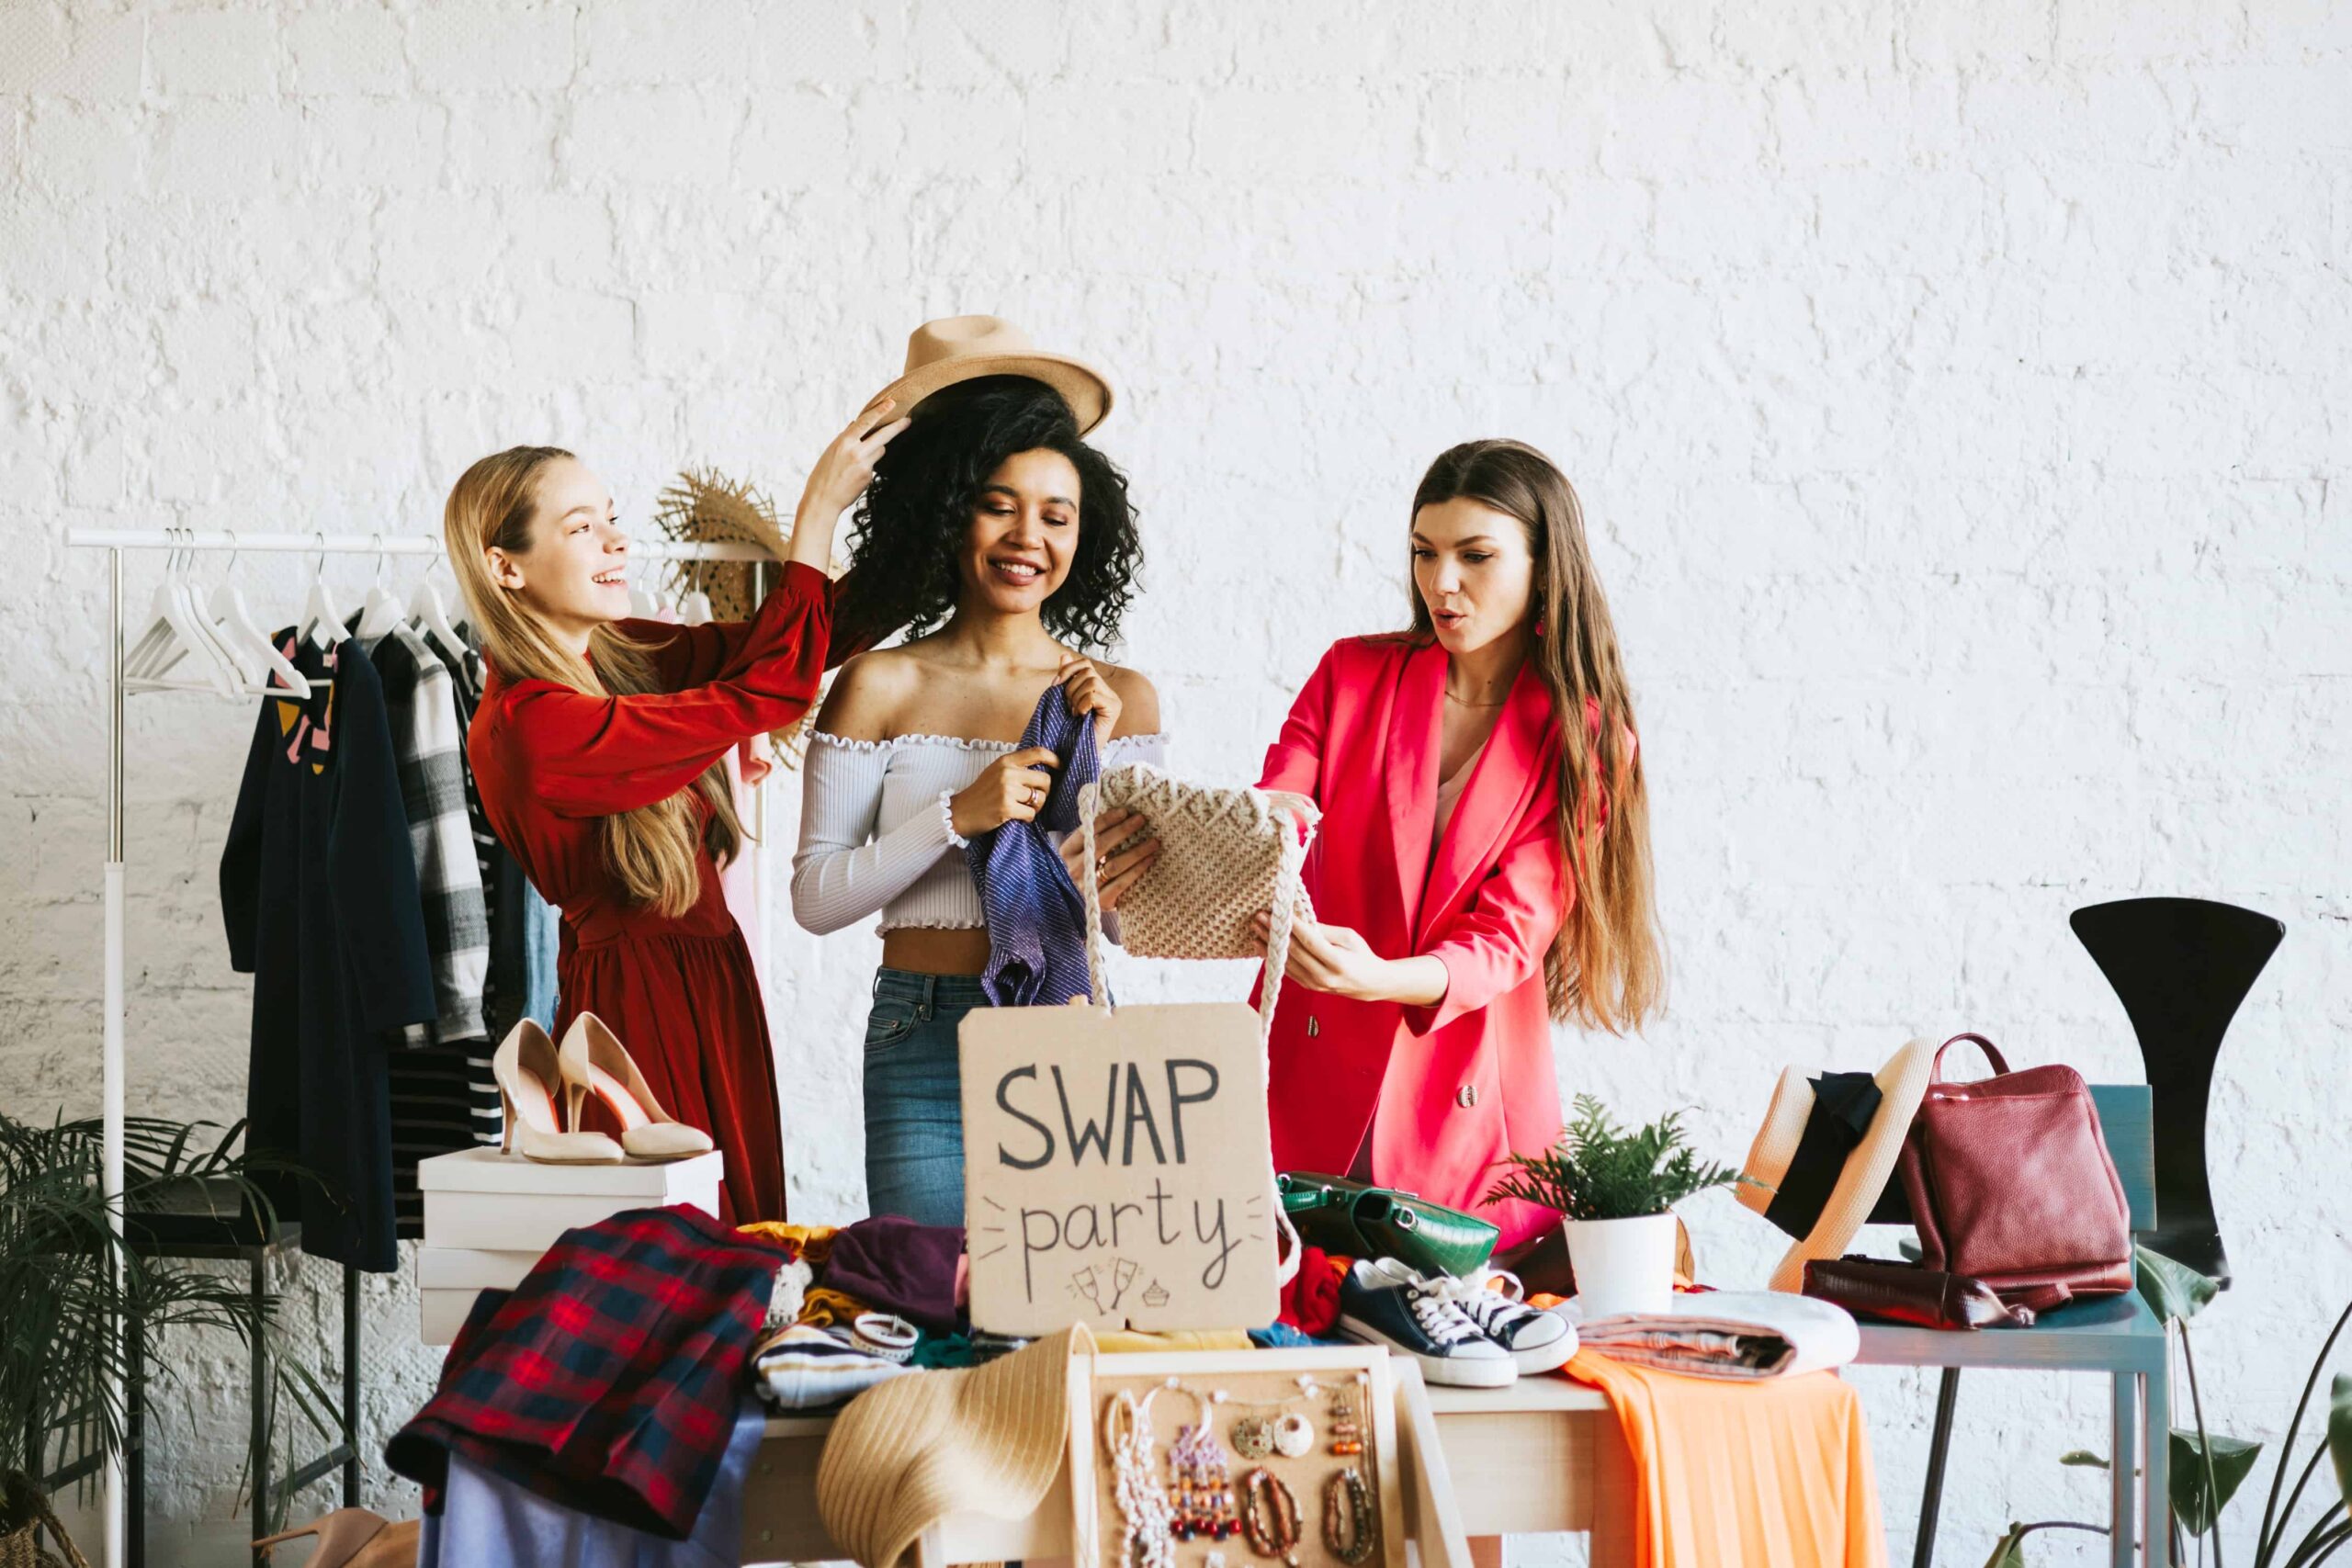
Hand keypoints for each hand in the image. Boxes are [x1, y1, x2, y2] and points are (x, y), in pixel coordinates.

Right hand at [791, 396, 912, 564]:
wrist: (822, 500)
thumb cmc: (823, 474)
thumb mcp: (831, 451)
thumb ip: (846, 438)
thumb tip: (855, 423)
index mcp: (843, 442)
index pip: (865, 422)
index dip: (880, 411)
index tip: (891, 403)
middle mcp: (856, 452)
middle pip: (883, 436)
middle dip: (897, 427)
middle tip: (908, 420)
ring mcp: (865, 465)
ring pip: (880, 450)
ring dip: (875, 449)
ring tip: (856, 460)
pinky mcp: (869, 477)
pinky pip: (874, 465)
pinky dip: (867, 465)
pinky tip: (853, 475)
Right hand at [948, 746, 1057, 837]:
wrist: (960, 812)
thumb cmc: (981, 793)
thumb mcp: (996, 771)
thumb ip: (1016, 767)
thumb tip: (1043, 768)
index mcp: (1006, 761)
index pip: (1038, 752)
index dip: (1054, 759)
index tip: (1059, 766)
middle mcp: (1008, 773)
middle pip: (1045, 780)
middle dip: (1044, 792)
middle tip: (1033, 799)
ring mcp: (1007, 790)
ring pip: (1040, 798)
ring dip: (1035, 807)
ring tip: (1022, 808)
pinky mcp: (1007, 807)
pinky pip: (1031, 813)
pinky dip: (1027, 818)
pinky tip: (1016, 817)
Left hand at [1056, 653, 1121, 743]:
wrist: (1075, 753)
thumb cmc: (1069, 729)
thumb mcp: (1064, 699)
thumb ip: (1067, 678)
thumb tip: (1064, 655)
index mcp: (1098, 687)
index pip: (1085, 664)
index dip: (1068, 670)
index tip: (1054, 685)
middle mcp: (1109, 692)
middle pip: (1088, 671)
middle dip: (1071, 687)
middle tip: (1068, 706)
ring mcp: (1113, 700)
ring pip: (1091, 682)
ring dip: (1076, 698)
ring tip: (1075, 713)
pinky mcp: (1114, 709)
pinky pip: (1094, 695)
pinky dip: (1082, 705)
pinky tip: (1081, 716)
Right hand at [1058, 809, 1160, 910]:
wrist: (1094, 898)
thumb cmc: (1096, 865)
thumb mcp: (1091, 847)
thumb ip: (1100, 831)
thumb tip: (1124, 810)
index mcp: (1068, 851)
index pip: (1088, 830)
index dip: (1107, 819)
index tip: (1126, 811)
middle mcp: (1073, 869)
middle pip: (1101, 845)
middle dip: (1123, 830)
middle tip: (1141, 819)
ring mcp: (1087, 886)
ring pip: (1114, 865)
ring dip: (1137, 851)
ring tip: (1154, 841)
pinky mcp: (1101, 901)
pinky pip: (1122, 883)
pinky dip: (1137, 870)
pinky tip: (1150, 859)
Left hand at [1251, 912, 1395, 1000]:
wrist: (1369, 984)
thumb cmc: (1361, 956)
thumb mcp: (1349, 938)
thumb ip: (1324, 931)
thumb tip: (1300, 920)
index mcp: (1337, 961)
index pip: (1309, 941)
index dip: (1291, 926)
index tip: (1276, 912)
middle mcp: (1324, 976)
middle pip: (1293, 952)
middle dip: (1274, 933)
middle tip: (1259, 918)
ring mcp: (1315, 984)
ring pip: (1286, 963)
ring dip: (1269, 946)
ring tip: (1256, 930)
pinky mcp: (1309, 987)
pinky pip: (1288, 971)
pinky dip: (1275, 958)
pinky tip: (1263, 947)